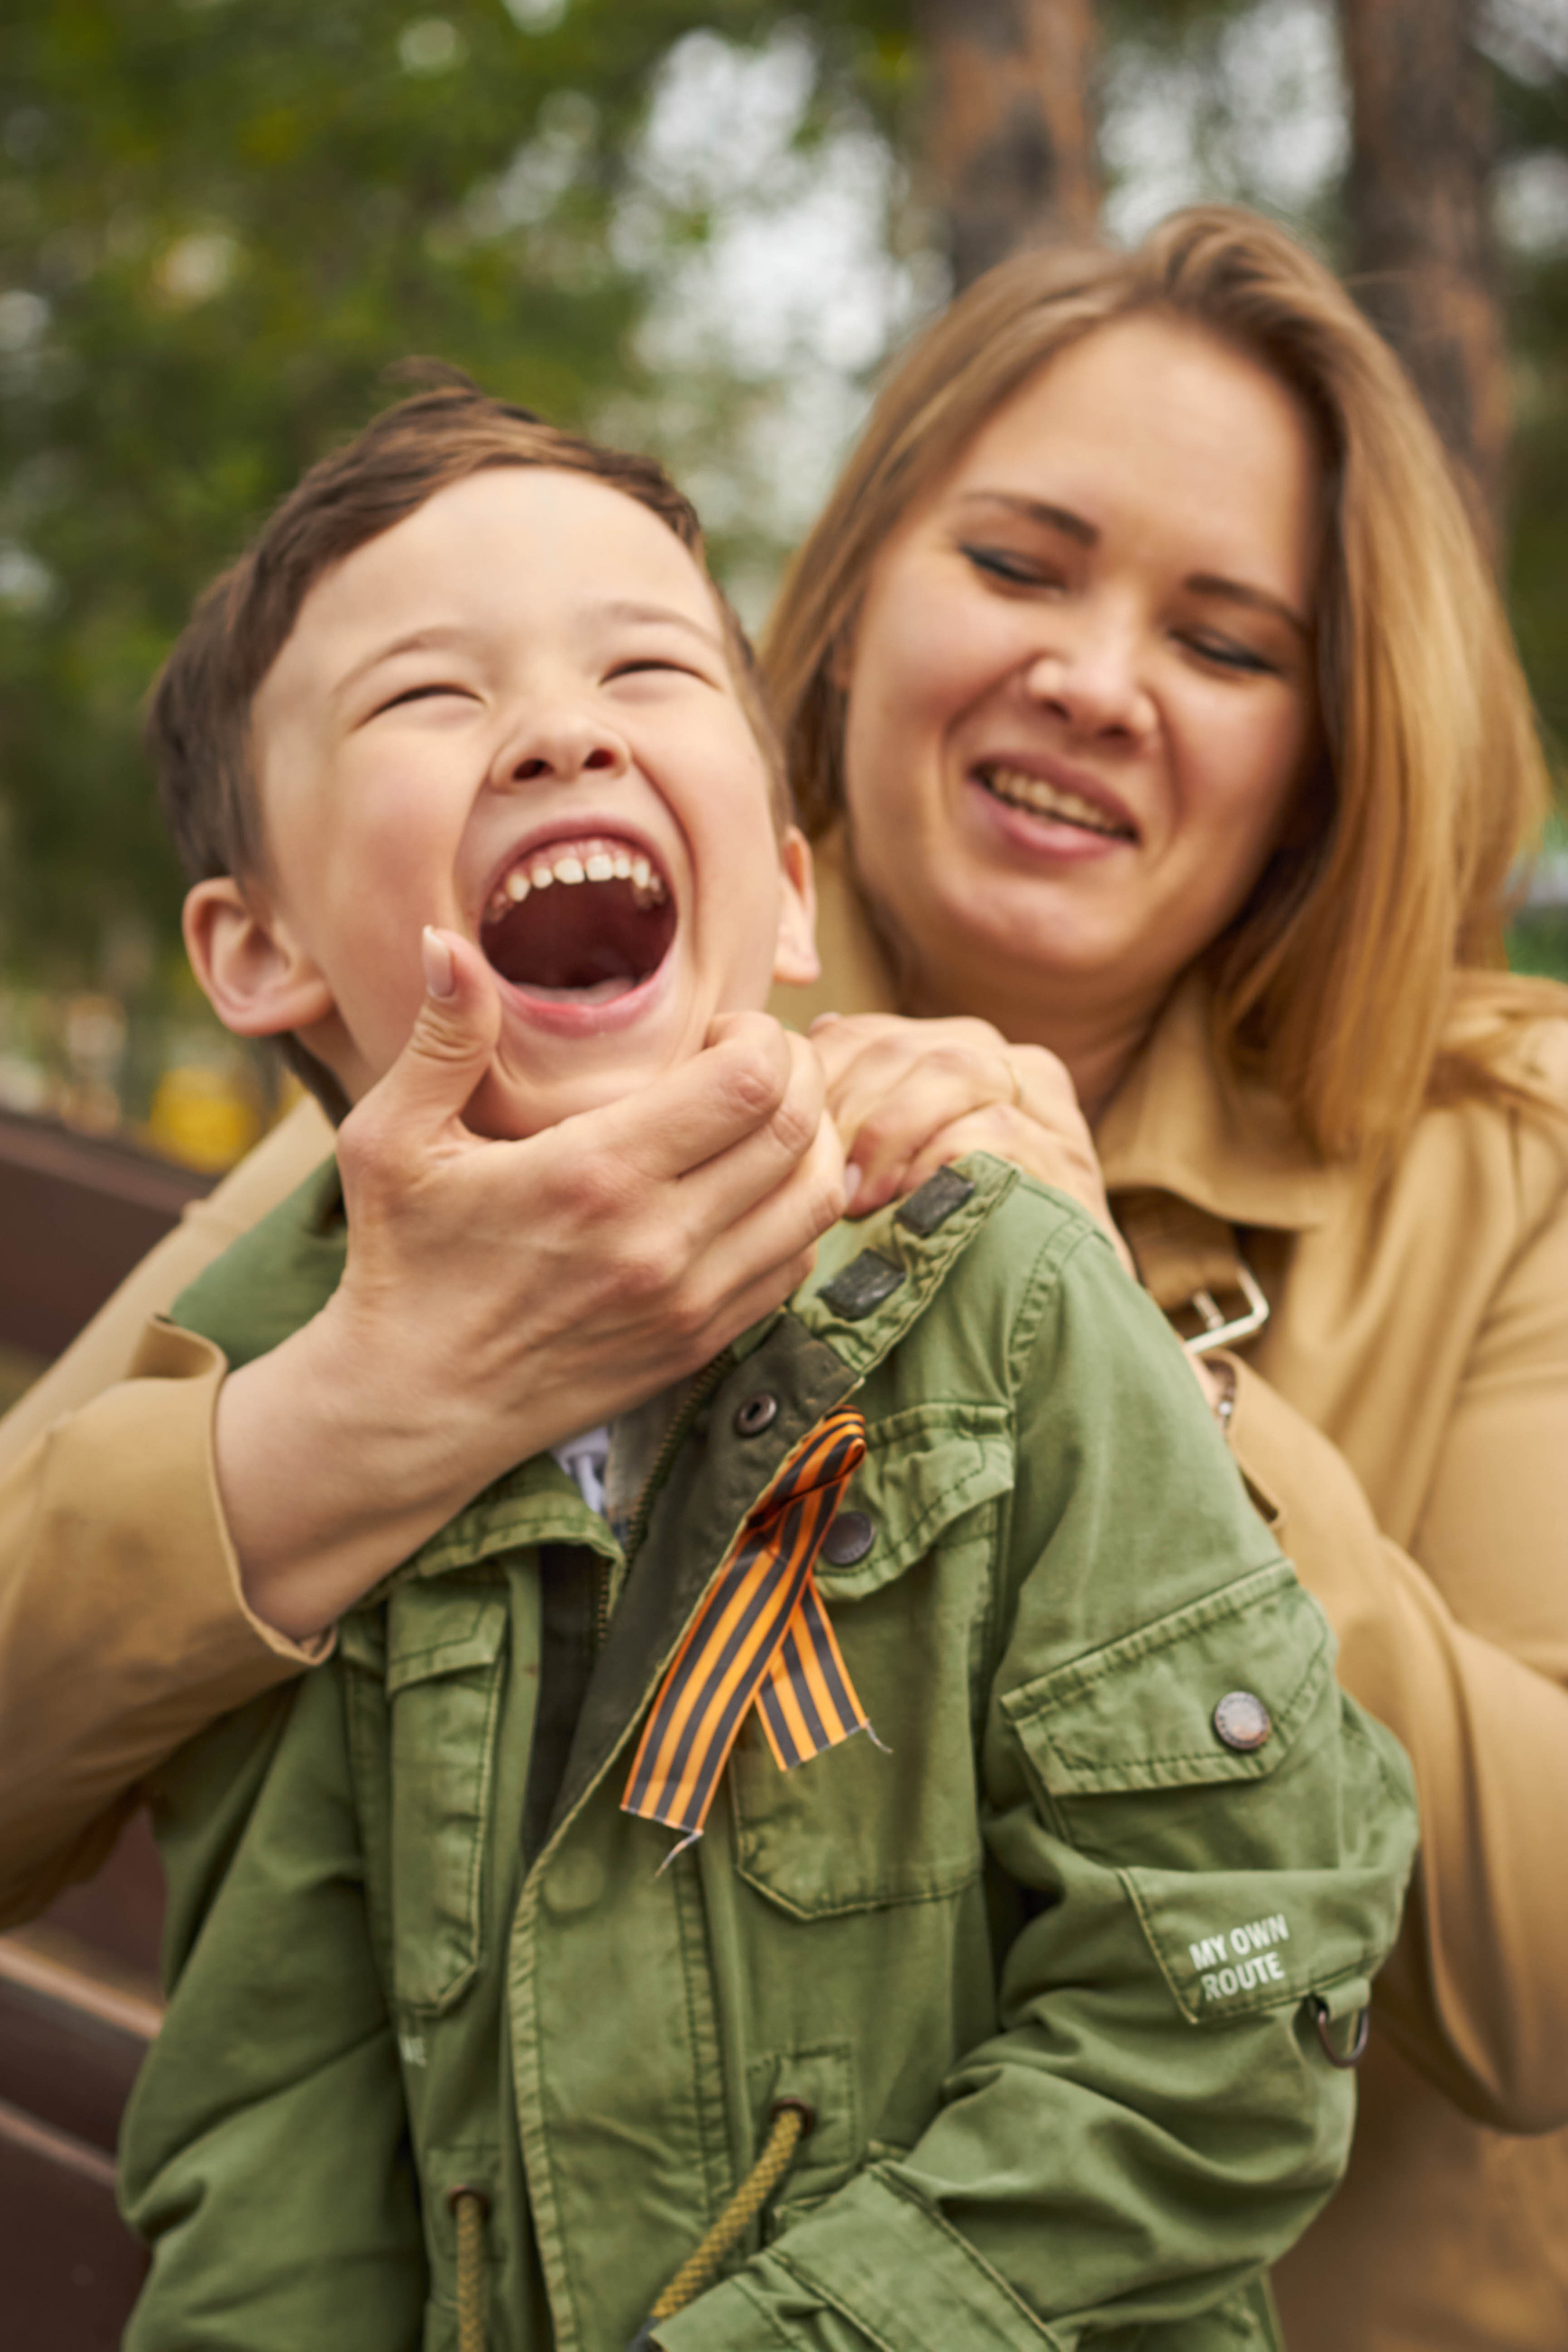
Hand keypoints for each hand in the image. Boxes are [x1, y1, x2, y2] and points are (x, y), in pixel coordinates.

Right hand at [215, 932, 846, 1637]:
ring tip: (767, 1114)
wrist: (413, 1404)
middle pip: (799, 1127)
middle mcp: (660, 1241)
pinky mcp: (702, 1342)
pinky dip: (799, 1211)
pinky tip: (756, 1184)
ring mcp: (691, 1300)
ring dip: (814, 1139)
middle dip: (796, 1070)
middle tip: (752, 1058)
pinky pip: (797, 1262)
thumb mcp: (390, 1142)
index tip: (719, 1027)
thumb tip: (446, 939)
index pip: (748, 1081)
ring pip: (818, 1198)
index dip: (759, 1033)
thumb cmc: (400, 1262)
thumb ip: (441, 1039)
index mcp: (594, 1175)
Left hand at [812, 1011, 1135, 1279]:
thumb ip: (864, 1104)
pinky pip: (995, 1128)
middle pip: (905, 1047)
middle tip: (820, 1177)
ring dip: (890, 1131)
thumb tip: (818, 1031)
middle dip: (848, 1108)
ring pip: (953, 1069)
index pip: (870, 1034)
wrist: (1054, 1307)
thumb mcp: (902, 1164)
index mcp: (959, 1051)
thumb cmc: (958, 1235)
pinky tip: (909, 1200)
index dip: (817, 1080)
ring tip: (858, 1196)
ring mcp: (1044, 1106)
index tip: (786, 1140)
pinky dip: (940, 1159)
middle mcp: (1008, 1061)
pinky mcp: (1064, 1154)